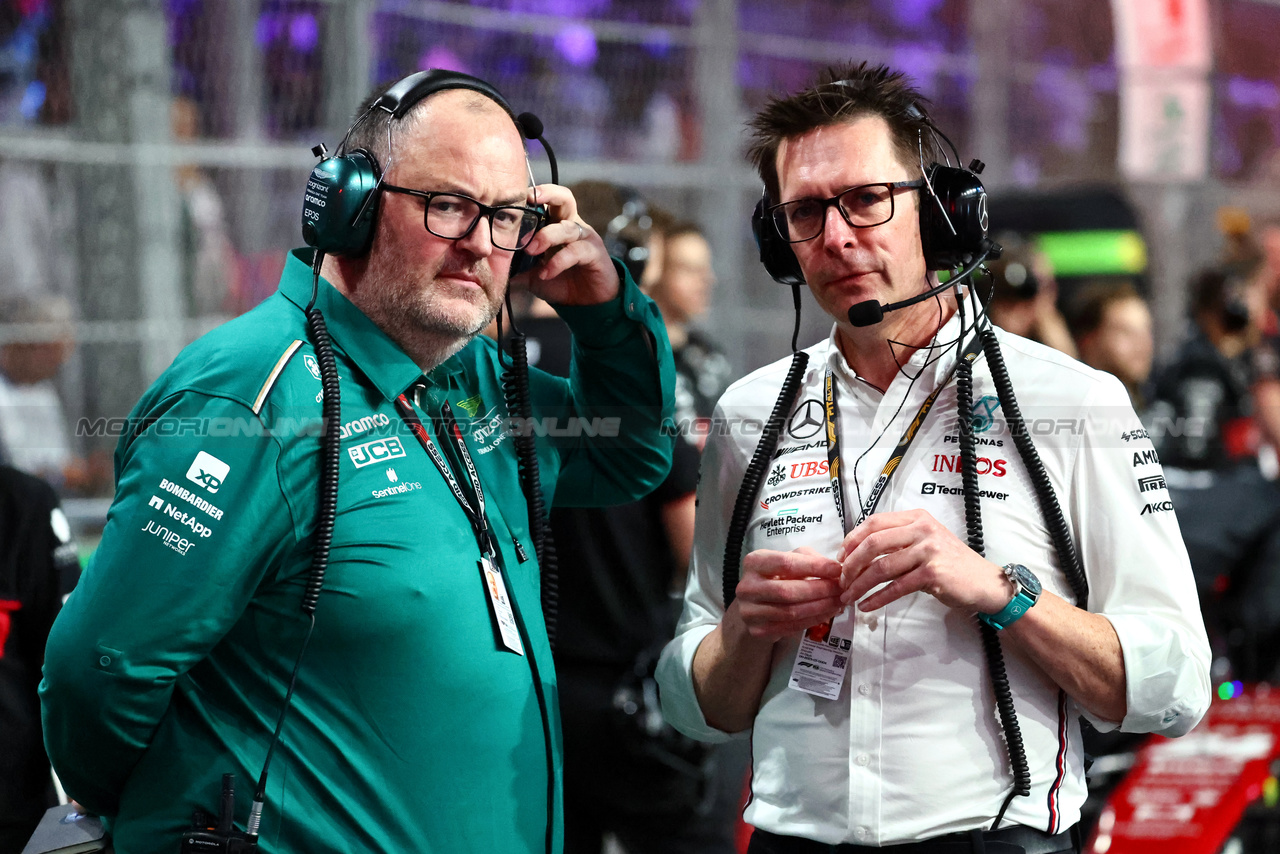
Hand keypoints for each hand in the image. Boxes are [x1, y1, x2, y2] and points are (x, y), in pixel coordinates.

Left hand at [513, 183, 619, 305]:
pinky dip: (559, 261)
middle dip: (547, 195)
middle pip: (564, 198)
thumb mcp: (533, 276)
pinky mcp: (595, 254)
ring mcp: (586, 238)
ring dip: (547, 237)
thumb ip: (516, 268)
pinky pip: (576, 251)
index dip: (533, 195)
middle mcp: (572, 226)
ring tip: (531, 250)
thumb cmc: (561, 283)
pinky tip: (546, 273)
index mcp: (556, 225)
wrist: (586, 305)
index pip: (547, 200)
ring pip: (567, 228)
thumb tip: (490, 268)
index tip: (512, 197)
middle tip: (528, 201)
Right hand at [729, 546, 843, 643]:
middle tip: (841, 589)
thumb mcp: (790, 559)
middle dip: (820, 590)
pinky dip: (813, 620)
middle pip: (788, 590)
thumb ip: (809, 559)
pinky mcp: (758, 630)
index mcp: (753, 562)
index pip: (786, 563)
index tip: (837, 569)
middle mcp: (746, 587)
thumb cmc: (777, 576)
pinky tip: (827, 614)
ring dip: (820, 608)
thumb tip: (835, 570)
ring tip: (838, 602)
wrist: (755, 603)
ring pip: (791, 612)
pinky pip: (791, 627)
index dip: (814, 566)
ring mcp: (750, 611)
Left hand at [837, 509, 1011, 613]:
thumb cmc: (950, 563)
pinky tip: (867, 606)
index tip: (841, 557)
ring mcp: (928, 550)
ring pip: (881, 567)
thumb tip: (857, 552)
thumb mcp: (925, 541)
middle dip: (851, 564)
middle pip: (873, 543)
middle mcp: (922, 529)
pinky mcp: (932, 573)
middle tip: (841, 580)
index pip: (874, 522)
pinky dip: (877, 598)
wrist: (983, 582)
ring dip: (860, 584)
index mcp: (916, 518)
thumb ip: (897, 540)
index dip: (852, 540)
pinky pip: (895, 587)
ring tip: (849, 596)